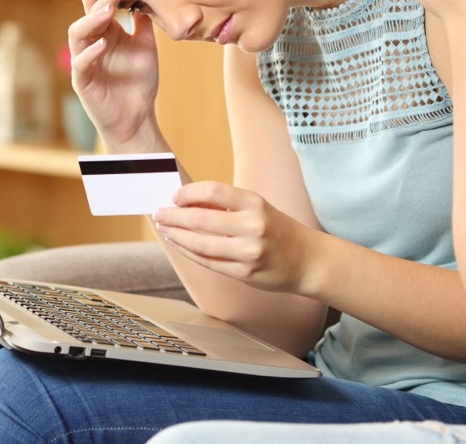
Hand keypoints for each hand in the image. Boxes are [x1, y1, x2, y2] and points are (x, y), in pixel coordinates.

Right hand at [67, 0, 160, 148]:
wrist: (137, 116)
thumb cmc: (139, 82)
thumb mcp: (146, 46)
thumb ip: (143, 23)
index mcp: (104, 33)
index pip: (97, 5)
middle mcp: (91, 43)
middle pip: (88, 14)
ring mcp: (84, 62)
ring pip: (77, 35)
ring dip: (92, 20)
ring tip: (109, 10)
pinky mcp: (83, 82)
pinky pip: (80, 64)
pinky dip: (90, 53)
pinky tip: (103, 44)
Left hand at [153, 181, 313, 293]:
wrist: (306, 260)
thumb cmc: (277, 229)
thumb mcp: (257, 208)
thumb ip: (225, 206)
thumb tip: (185, 202)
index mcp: (256, 204)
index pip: (213, 191)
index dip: (188, 193)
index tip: (175, 196)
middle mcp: (253, 227)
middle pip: (201, 219)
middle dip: (174, 216)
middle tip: (159, 214)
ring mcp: (248, 253)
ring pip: (200, 244)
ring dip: (177, 236)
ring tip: (165, 229)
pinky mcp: (244, 273)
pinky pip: (208, 262)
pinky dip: (189, 252)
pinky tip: (179, 245)